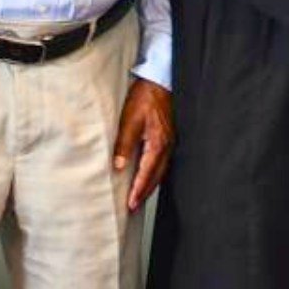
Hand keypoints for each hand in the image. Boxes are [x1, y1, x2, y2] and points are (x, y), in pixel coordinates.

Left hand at [113, 78, 173, 211]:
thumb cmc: (146, 97)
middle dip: (145, 193)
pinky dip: (155, 172)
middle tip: (134, 207)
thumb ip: (124, 144)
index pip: (147, 174)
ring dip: (150, 184)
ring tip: (140, 195)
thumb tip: (119, 166)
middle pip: (157, 177)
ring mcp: (169, 141)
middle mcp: (166, 146)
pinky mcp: (168, 136)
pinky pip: (163, 161)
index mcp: (158, 144)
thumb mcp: (130, 120)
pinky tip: (149, 173)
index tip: (130, 204)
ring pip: (161, 170)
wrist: (159, 81)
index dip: (138, 190)